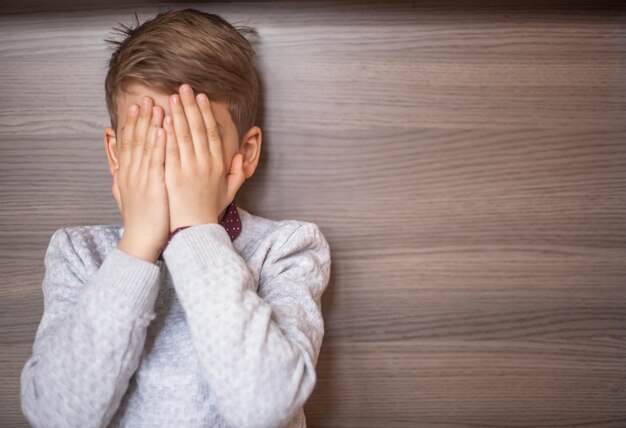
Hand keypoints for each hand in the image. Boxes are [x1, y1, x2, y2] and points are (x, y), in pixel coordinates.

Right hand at [114, 97, 169, 262]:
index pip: (129, 142)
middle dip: (141, 117)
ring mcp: (141, 178)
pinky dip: (158, 144)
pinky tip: (162, 129)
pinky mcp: (152, 187)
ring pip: (145, 146)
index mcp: (127, 173)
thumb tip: (118, 164)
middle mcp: (131, 172)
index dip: (132, 123)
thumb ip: (124, 177)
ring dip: (150, 124)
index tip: (137, 105)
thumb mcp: (126, 195)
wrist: (140, 240)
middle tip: (145, 97)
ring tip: (156, 105)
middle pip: (135, 139)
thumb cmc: (140, 219)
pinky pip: (156, 161)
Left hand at [162, 83, 245, 230]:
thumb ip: (236, 174)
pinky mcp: (174, 176)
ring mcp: (189, 169)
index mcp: (217, 164)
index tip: (200, 97)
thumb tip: (240, 157)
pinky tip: (163, 118)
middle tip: (183, 87)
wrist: (194, 229)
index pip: (211, 132)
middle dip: (190, 106)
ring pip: (183, 135)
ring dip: (178, 113)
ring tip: (172, 96)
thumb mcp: (229, 192)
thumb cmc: (209, 211)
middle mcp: (204, 163)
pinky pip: (170, 149)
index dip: (205, 113)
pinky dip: (167, 133)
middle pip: (197, 128)